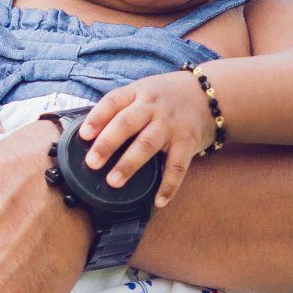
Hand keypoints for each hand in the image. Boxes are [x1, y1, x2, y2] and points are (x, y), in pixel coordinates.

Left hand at [78, 70, 216, 206]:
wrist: (209, 95)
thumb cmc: (167, 96)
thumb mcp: (144, 91)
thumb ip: (122, 108)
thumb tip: (90, 133)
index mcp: (138, 92)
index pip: (113, 101)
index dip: (97, 118)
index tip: (83, 135)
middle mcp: (153, 107)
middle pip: (126, 124)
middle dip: (107, 144)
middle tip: (92, 163)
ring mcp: (171, 125)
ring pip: (147, 145)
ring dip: (129, 164)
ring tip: (113, 181)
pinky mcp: (188, 142)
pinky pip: (177, 166)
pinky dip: (169, 185)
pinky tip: (158, 201)